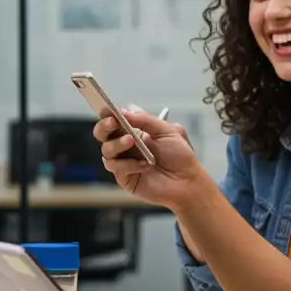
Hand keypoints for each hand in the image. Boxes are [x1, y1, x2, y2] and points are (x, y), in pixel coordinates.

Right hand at [94, 108, 209, 207]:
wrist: (187, 180)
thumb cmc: (180, 156)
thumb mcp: (167, 130)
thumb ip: (146, 120)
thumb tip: (125, 111)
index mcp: (134, 131)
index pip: (114, 120)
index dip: (108, 115)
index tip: (110, 111)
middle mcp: (126, 146)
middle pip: (103, 134)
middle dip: (104, 127)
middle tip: (113, 123)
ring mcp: (124, 162)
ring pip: (106, 151)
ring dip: (117, 144)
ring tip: (132, 141)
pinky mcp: (125, 178)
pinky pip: (117, 168)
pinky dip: (129, 165)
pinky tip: (145, 165)